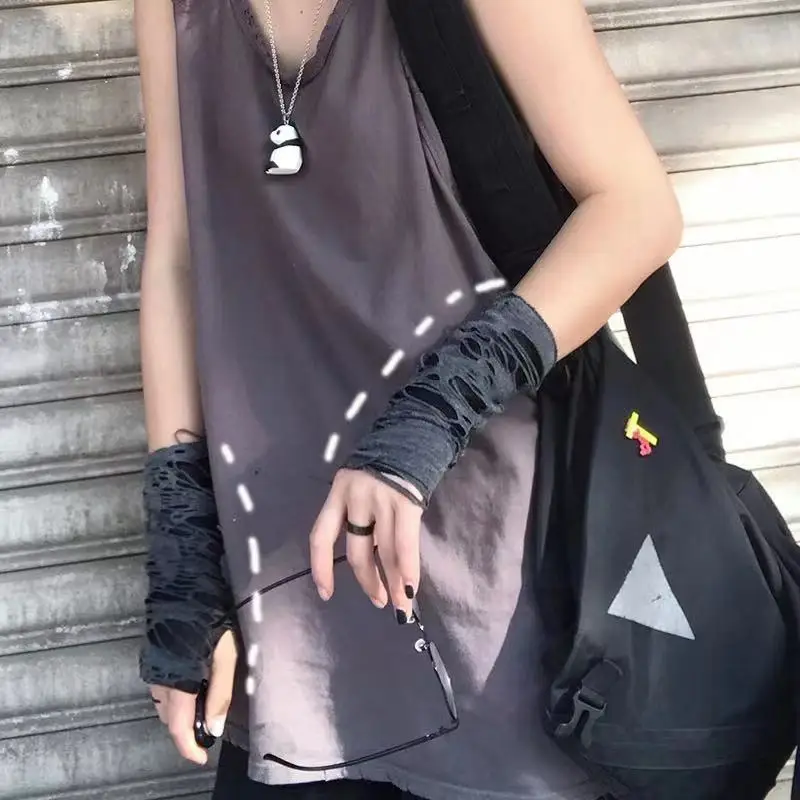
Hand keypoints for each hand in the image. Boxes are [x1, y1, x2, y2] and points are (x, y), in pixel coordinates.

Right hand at [149, 629, 237, 763]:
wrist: (183, 583)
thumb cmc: (210, 617)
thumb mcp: (225, 654)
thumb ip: (220, 691)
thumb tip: (213, 728)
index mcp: (177, 681)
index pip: (178, 727)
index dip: (188, 747)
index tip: (201, 758)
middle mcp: (158, 679)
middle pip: (170, 719)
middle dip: (188, 729)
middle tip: (210, 728)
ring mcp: (151, 668)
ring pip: (164, 705)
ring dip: (182, 712)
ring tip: (206, 706)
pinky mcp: (151, 657)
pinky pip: (160, 689)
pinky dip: (176, 697)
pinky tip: (194, 685)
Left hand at [310, 469, 423, 621]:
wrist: (415, 430)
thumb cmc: (388, 460)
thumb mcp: (361, 483)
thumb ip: (360, 513)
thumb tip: (371, 555)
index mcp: (338, 492)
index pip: (321, 537)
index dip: (321, 568)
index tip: (327, 593)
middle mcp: (354, 497)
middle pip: (357, 551)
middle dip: (369, 581)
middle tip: (379, 601)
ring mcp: (380, 499)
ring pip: (383, 552)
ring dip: (393, 582)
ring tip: (400, 604)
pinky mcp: (406, 502)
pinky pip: (404, 544)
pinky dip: (408, 569)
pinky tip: (410, 588)